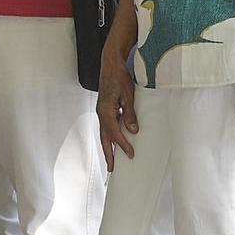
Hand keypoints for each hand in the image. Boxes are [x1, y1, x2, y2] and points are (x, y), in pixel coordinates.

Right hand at [97, 48, 138, 169]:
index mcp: (106, 111)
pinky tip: (115, 140)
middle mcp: (101, 113)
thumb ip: (130, 114)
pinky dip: (109, 136)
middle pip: (104, 138)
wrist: (110, 64)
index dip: (122, 145)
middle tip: (112, 169)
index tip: (130, 154)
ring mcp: (102, 111)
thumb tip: (133, 130)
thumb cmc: (119, 77)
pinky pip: (106, 126)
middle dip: (108, 154)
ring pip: (104, 133)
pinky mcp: (105, 108)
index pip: (114, 133)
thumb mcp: (128, 95)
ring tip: (112, 160)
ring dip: (108, 147)